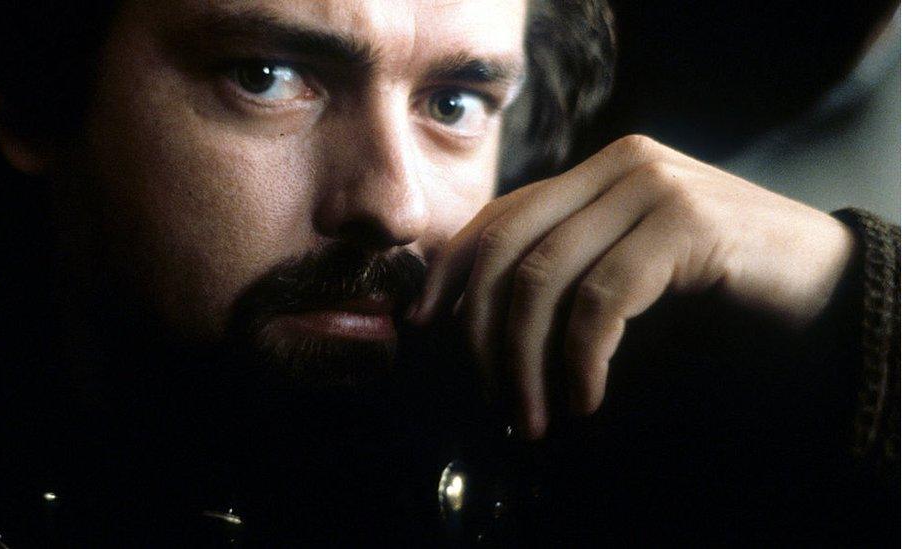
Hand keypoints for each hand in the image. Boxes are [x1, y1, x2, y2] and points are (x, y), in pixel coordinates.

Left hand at [410, 135, 855, 437]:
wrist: (826, 288)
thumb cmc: (718, 293)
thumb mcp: (626, 275)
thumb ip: (567, 275)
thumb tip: (479, 326)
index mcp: (596, 173)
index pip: (496, 217)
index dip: (448, 272)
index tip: (422, 326)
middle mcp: (618, 166)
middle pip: (506, 247)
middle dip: (483, 333)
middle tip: (493, 400)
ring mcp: (652, 187)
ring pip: (543, 277)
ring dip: (525, 361)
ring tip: (534, 417)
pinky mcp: (686, 224)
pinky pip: (601, 300)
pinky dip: (582, 359)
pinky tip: (586, 400)